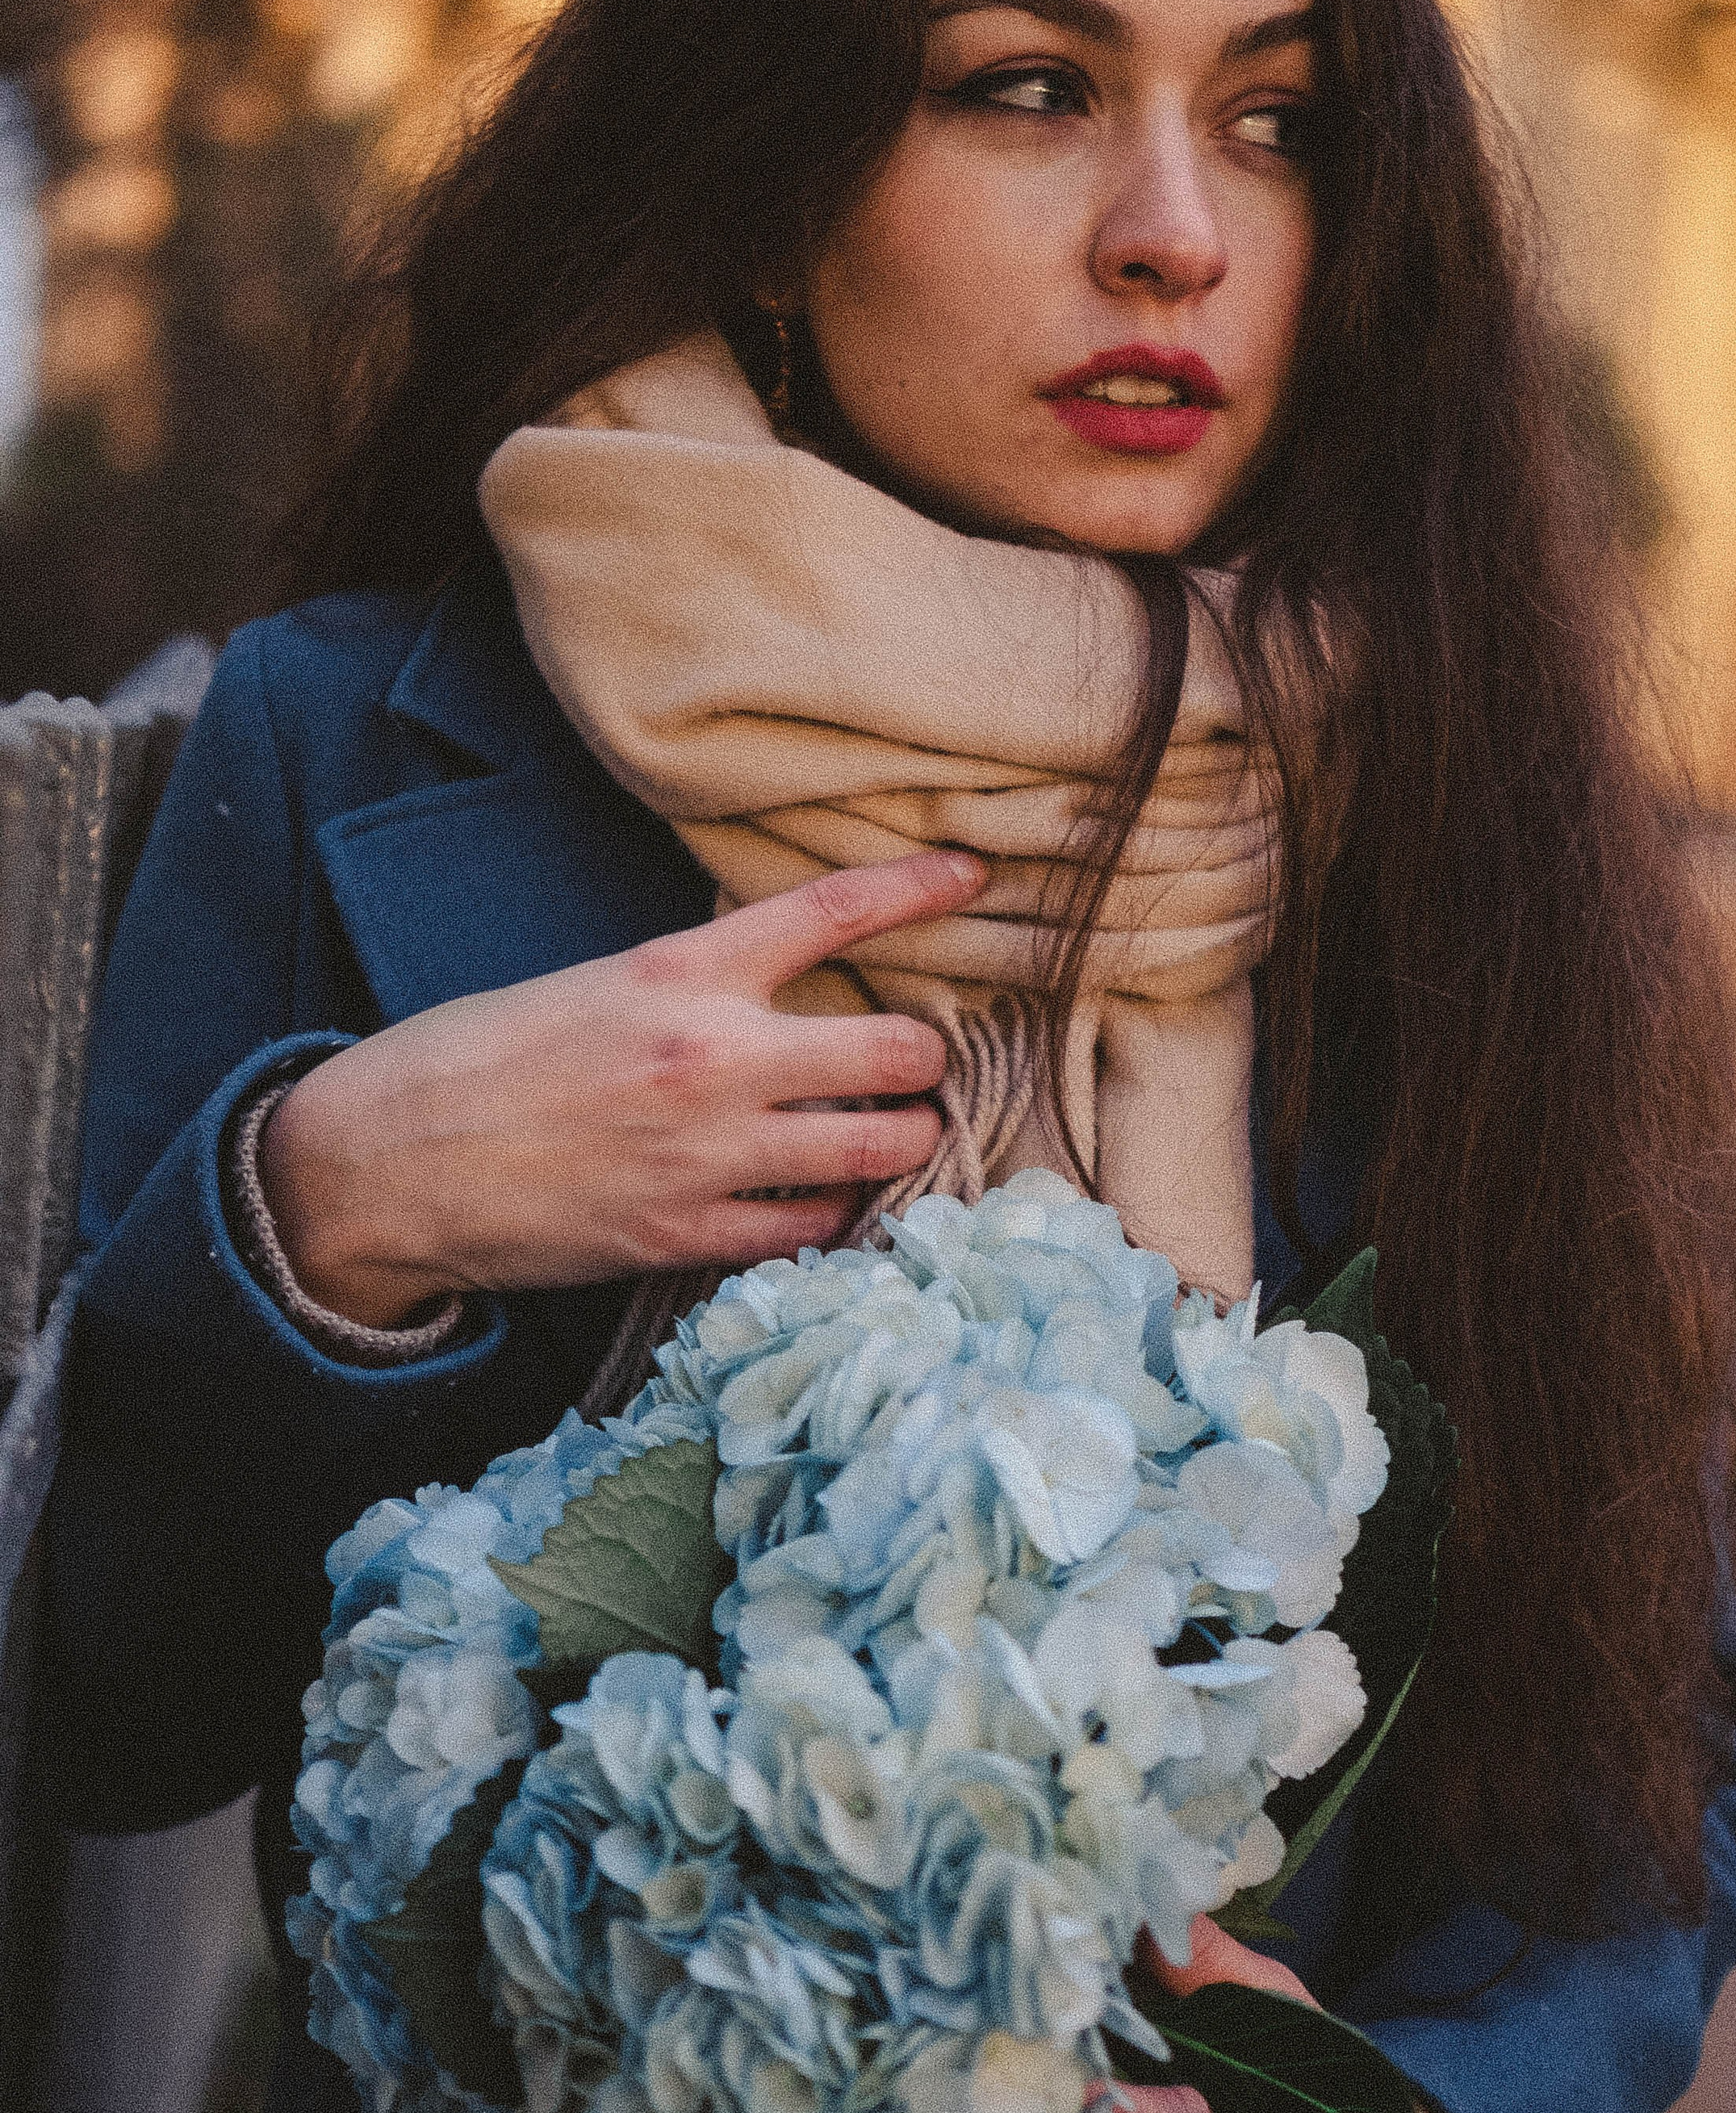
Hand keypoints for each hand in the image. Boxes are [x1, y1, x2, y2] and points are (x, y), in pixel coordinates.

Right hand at [259, 849, 982, 1325]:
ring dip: (904, 1139)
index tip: (975, 874)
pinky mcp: (689, 1237)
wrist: (384, 1165)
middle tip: (914, 1065)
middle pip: (899, 1050)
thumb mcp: (591, 986)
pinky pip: (818, 1227)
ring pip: (885, 1146)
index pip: (834, 911)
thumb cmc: (475, 1062)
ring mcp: (710, 1156)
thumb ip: (692, 986)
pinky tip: (827, 1202)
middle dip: (924, 1058)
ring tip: (892, 1135)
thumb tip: (774, 992)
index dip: (921, 887)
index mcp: (679, 973)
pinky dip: (838, 1214)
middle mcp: (713, 1058)